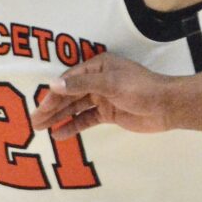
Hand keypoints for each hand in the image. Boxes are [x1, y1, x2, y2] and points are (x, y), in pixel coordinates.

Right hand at [32, 53, 173, 138]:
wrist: (167, 106)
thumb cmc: (140, 89)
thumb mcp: (110, 84)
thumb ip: (81, 84)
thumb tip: (53, 84)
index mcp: (98, 66)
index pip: (69, 79)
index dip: (53, 93)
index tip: (40, 107)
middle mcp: (98, 80)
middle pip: (70, 94)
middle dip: (52, 107)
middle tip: (34, 122)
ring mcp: (103, 97)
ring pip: (76, 107)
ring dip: (59, 117)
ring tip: (40, 129)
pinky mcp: (108, 113)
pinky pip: (86, 119)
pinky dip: (73, 126)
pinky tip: (60, 134)